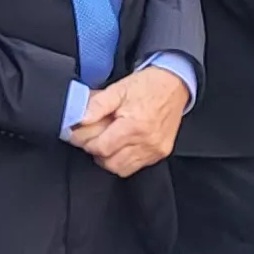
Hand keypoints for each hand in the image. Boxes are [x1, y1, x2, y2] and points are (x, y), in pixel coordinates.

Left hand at [67, 66, 192, 176]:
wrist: (175, 85)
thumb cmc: (148, 85)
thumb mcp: (119, 88)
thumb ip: (97, 104)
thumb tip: (80, 119)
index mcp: (135, 125)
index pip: (101, 147)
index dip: (85, 142)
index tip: (78, 135)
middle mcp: (147, 141)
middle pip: (109, 162)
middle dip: (95, 151)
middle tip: (91, 138)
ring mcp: (154, 150)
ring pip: (121, 168)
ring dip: (108, 158)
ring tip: (106, 142)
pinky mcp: (159, 154)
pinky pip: (135, 167)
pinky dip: (123, 160)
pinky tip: (120, 146)